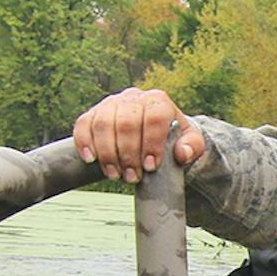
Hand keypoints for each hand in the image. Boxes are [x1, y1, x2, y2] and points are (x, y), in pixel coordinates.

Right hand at [73, 87, 205, 182]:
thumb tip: (181, 153)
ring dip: (107, 153)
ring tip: (114, 174)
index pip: (154, 117)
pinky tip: (90, 159)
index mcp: (158, 101)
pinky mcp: (93, 113)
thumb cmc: (172, 139)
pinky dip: (85, 142)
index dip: (152, 142)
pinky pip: (84, 124)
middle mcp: (133, 98)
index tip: (151, 166)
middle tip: (132, 177)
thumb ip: (192, 147)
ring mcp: (111, 103)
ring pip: (104, 123)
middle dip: (128, 154)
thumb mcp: (189, 143)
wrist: (152, 133)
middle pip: (127, 122)